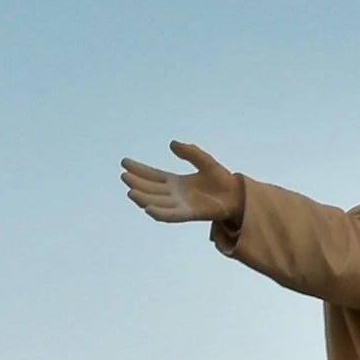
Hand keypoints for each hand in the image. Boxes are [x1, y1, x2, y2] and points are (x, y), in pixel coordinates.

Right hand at [120, 141, 245, 227]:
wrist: (236, 194)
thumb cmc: (221, 179)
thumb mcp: (204, 160)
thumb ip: (189, 152)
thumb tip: (171, 144)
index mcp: (175, 182)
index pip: (152, 175)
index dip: (138, 170)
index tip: (124, 162)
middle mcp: (173, 195)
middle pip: (150, 189)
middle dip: (136, 183)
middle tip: (123, 176)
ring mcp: (179, 205)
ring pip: (155, 202)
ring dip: (142, 198)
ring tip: (130, 191)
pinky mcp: (188, 214)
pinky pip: (169, 215)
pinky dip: (158, 213)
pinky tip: (147, 208)